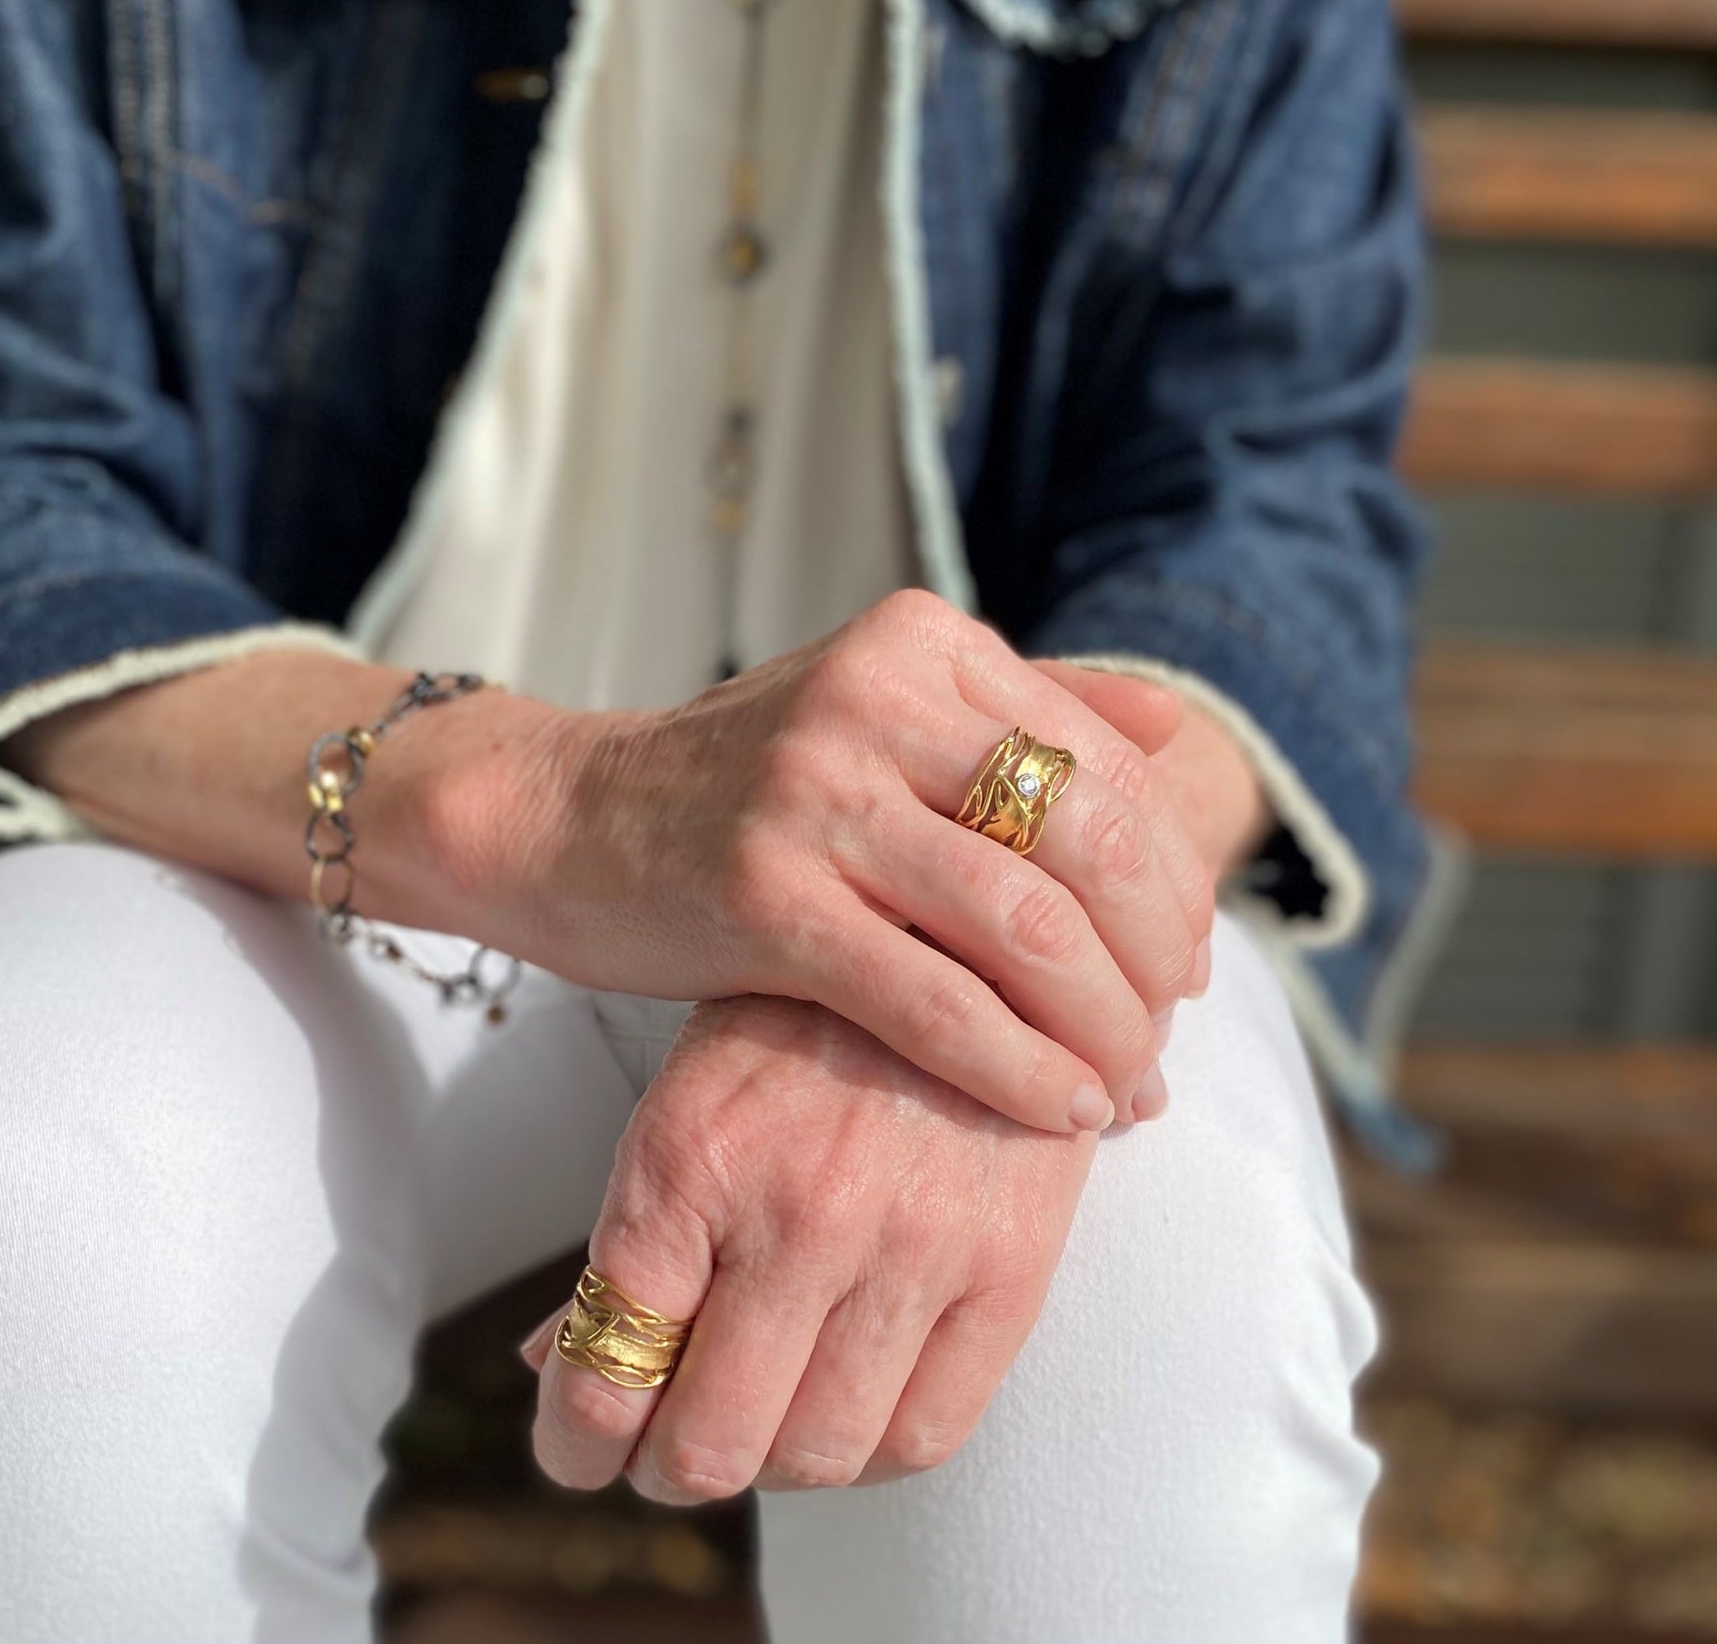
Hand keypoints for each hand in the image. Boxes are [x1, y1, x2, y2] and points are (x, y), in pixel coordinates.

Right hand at [449, 590, 1214, 1130]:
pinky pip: (933, 1000)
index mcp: (922, 644)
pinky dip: (1017, 1067)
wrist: (566, 818)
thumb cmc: (741, 779)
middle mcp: (876, 696)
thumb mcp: (876, 708)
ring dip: (1105, 1025)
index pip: (1105, 765)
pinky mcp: (766, 896)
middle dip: (1158, 959)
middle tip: (1168, 1036)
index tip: (1187, 962)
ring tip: (1130, 1090)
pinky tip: (1060, 1110)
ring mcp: (816, 792)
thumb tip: (1179, 737)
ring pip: (1026, 924)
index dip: (1174, 875)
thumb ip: (1024, 706)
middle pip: (1090, 840)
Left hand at [524, 994, 1094, 1499]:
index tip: (580, 1451)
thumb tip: (551, 1365)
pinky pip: (926, 1434)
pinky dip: (871, 1452)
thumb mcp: (686, 1097)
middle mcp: (798, 1208)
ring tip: (760, 1420)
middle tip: (665, 1447)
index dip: (575, 1444)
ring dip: (769, 1464)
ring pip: (818, 1455)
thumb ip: (629, 1239)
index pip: (607, 1372)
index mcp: (691, 1158)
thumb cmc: (799, 1026)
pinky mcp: (1006, 1264)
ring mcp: (911, 1242)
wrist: (959, 942)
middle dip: (666, 1467)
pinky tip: (846, 1407)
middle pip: (711, 1444)